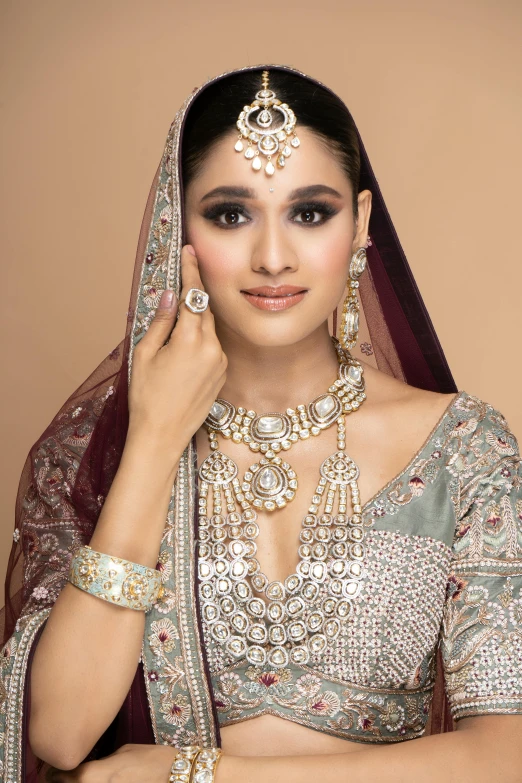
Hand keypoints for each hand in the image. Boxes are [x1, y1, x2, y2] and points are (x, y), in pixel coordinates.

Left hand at [46, 743, 176, 781]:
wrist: (176, 776)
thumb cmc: (152, 760)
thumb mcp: (124, 752)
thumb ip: (103, 761)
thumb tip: (91, 765)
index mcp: (95, 775)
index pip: (65, 777)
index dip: (55, 773)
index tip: (51, 770)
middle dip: (63, 782)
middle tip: (59, 776)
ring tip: (79, 779)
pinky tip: (97, 782)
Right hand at [128, 244, 226, 457]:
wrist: (162, 436)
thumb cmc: (147, 397)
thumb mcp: (145, 354)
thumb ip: (161, 322)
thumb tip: (170, 296)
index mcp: (190, 340)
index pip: (194, 295)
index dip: (191, 270)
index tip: (189, 251)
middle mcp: (212, 348)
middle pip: (204, 310)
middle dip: (193, 296)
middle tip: (179, 282)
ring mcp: (220, 362)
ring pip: (209, 329)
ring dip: (196, 320)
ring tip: (175, 326)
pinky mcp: (222, 374)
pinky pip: (213, 346)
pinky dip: (200, 339)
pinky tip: (183, 349)